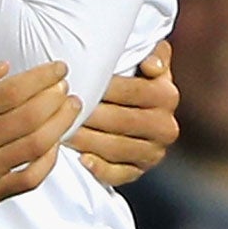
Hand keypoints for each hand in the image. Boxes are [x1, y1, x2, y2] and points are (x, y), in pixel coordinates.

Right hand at [0, 61, 76, 211]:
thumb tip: (6, 67)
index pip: (10, 93)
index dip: (40, 78)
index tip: (58, 68)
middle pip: (28, 119)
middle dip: (54, 99)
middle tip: (66, 86)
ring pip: (35, 147)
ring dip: (60, 125)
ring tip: (70, 108)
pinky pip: (30, 178)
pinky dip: (49, 160)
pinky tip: (55, 143)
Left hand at [72, 40, 178, 186]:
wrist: (131, 109)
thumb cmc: (129, 79)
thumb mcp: (143, 61)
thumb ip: (152, 54)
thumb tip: (151, 65)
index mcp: (167, 95)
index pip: (132, 90)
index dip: (103, 87)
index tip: (75, 83)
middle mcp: (165, 127)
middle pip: (122, 120)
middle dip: (90, 114)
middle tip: (60, 110)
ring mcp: (153, 152)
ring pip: (117, 148)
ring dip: (88, 140)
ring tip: (62, 131)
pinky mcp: (138, 171)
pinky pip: (119, 174)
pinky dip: (100, 169)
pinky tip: (81, 159)